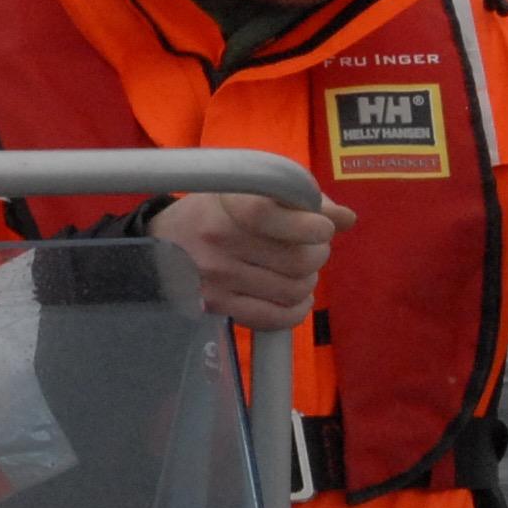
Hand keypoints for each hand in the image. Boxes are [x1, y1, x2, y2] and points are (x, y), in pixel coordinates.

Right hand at [151, 191, 356, 330]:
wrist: (159, 241)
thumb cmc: (216, 209)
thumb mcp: (248, 189)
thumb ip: (298, 198)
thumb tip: (347, 219)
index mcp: (228, 203)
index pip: (278, 216)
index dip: (313, 225)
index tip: (321, 227)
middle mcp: (219, 239)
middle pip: (298, 260)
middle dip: (318, 255)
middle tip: (312, 249)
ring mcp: (217, 277)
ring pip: (292, 290)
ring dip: (308, 281)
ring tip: (299, 271)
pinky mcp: (216, 305)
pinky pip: (274, 318)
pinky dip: (297, 310)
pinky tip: (297, 298)